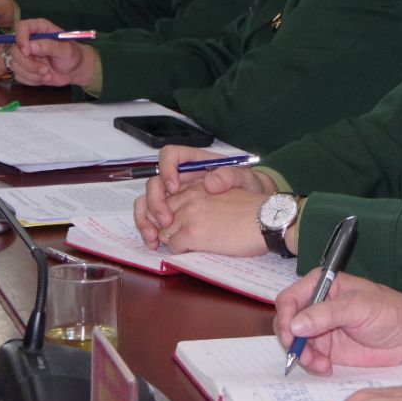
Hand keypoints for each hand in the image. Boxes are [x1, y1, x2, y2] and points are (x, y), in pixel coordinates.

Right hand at [8, 19, 94, 86]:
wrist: (75, 71)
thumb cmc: (73, 55)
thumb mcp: (65, 50)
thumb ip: (49, 46)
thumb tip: (31, 46)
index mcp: (39, 28)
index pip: (21, 27)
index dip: (21, 39)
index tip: (27, 53)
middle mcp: (29, 40)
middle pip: (14, 50)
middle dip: (28, 64)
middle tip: (44, 69)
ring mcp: (25, 55)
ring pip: (15, 64)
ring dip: (31, 73)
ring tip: (47, 74)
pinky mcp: (24, 68)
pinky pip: (18, 75)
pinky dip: (31, 80)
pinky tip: (44, 77)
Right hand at [135, 147, 270, 243]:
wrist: (256, 210)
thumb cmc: (249, 190)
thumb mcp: (246, 179)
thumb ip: (230, 176)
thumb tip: (209, 182)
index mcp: (195, 163)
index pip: (170, 155)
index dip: (167, 169)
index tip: (174, 188)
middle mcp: (180, 179)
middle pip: (154, 183)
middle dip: (155, 203)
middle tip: (166, 221)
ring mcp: (175, 198)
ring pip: (147, 203)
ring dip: (145, 219)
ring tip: (154, 238)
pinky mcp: (174, 216)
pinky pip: (152, 220)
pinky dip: (150, 231)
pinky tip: (156, 244)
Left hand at [137, 180, 274, 255]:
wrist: (268, 220)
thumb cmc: (253, 210)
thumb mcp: (225, 193)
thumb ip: (203, 198)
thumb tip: (187, 213)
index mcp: (197, 185)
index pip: (165, 194)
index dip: (159, 209)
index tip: (164, 222)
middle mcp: (190, 197)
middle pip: (157, 212)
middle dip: (157, 226)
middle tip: (162, 238)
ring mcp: (190, 215)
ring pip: (162, 231)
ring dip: (168, 240)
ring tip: (178, 245)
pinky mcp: (194, 234)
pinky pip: (173, 246)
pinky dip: (178, 251)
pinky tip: (191, 250)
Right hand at [273, 276, 401, 375]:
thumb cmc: (389, 311)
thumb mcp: (358, 308)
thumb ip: (326, 314)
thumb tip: (295, 325)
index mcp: (322, 285)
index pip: (289, 299)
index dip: (285, 318)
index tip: (291, 336)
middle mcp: (317, 305)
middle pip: (287, 322)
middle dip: (292, 341)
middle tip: (303, 356)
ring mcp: (320, 328)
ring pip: (295, 343)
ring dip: (303, 356)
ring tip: (321, 364)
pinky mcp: (327, 348)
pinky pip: (308, 357)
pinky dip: (312, 365)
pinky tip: (327, 367)